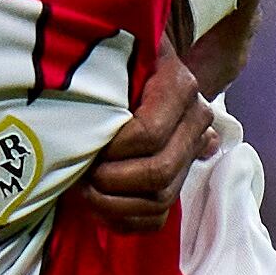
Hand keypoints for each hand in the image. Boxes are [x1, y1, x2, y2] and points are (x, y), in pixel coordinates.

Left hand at [83, 50, 218, 231]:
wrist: (142, 69)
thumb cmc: (116, 58)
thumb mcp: (115, 53)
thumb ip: (108, 67)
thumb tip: (94, 88)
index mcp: (180, 88)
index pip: (149, 134)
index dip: (113, 148)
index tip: (85, 145)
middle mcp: (195, 123)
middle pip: (157, 173)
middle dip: (111, 181)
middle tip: (81, 174)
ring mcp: (189, 155)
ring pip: (159, 200)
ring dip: (113, 205)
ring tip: (82, 191)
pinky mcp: (177, 180)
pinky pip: (156, 219)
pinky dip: (124, 221)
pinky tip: (96, 209)